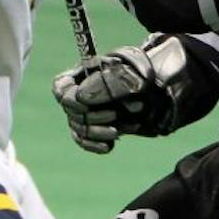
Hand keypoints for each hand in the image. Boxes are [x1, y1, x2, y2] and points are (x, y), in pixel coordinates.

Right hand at [51, 44, 178, 152]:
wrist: (158, 90)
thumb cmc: (141, 74)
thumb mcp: (127, 71)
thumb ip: (103, 83)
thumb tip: (80, 98)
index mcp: (83, 74)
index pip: (60, 87)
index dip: (68, 97)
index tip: (83, 103)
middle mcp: (80, 94)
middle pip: (72, 111)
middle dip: (93, 115)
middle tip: (115, 115)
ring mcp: (87, 112)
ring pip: (79, 128)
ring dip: (98, 132)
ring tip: (119, 130)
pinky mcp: (95, 129)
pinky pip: (84, 141)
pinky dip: (95, 145)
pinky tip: (110, 146)